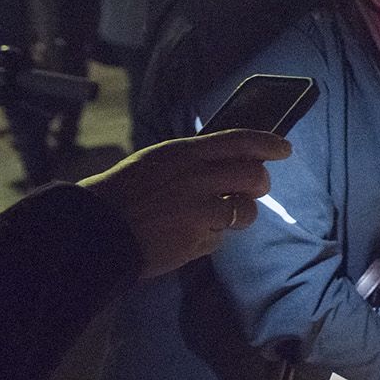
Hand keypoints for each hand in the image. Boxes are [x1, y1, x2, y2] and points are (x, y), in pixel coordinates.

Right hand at [79, 129, 291, 279]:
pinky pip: (220, 239)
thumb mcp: (157, 161)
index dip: (268, 143)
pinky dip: (210, 238)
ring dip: (237, 216)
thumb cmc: (124, 193)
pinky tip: (186, 236)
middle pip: (255, 177)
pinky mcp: (197, 239)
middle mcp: (197, 177)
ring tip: (211, 218)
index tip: (285, 148)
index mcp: (185, 153)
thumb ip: (194, 160)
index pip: (239, 141)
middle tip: (251, 190)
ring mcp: (199, 209)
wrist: (95, 229)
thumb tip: (233, 160)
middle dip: (258, 185)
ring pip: (246, 211)